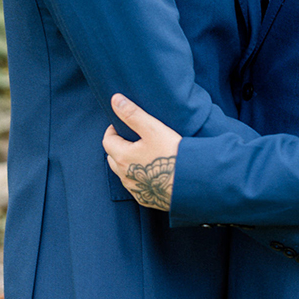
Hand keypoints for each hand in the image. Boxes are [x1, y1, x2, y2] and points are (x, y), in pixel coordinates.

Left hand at [102, 94, 181, 209]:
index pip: (107, 140)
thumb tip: (115, 99)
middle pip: (112, 157)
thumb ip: (132, 114)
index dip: (113, 129)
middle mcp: (124, 176)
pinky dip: (139, 176)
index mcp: (122, 157)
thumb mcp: (152, 129)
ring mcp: (135, 189)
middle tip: (132, 137)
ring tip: (144, 152)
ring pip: (124, 172)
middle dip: (118, 145)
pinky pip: (137, 185)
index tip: (123, 124)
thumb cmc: (172, 154)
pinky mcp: (146, 199)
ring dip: (128, 161)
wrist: (191, 183)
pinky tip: (153, 170)